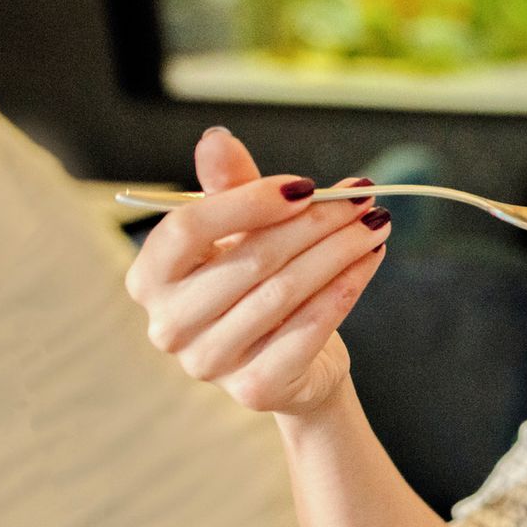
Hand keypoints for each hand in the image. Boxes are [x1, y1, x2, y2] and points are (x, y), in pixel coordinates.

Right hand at [124, 127, 391, 415]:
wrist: (297, 363)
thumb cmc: (260, 286)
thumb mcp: (242, 233)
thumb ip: (231, 189)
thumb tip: (216, 138)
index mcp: (150, 278)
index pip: (187, 228)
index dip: (248, 201)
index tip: (307, 184)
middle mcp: (168, 325)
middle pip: (250, 259)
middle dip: (316, 223)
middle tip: (364, 200)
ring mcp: (208, 363)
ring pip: (285, 292)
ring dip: (340, 251)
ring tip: (376, 225)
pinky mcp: (256, 388)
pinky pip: (309, 329)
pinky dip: (346, 289)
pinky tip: (371, 261)